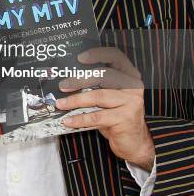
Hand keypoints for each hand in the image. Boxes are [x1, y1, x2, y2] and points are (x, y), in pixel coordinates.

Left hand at [56, 48, 154, 170]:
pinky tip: (68, 120)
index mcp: (129, 75)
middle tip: (63, 85)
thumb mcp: (108, 96)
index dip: (98, 54)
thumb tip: (67, 79)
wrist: (134, 142)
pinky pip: (97, 116)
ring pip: (98, 96)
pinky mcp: (126, 118)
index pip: (116, 56)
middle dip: (80, 79)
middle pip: (104, 75)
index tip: (80, 58)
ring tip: (60, 104)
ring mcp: (132, 102)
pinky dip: (80, 118)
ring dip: (75, 100)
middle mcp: (133, 86)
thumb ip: (95, 85)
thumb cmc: (116, 115)